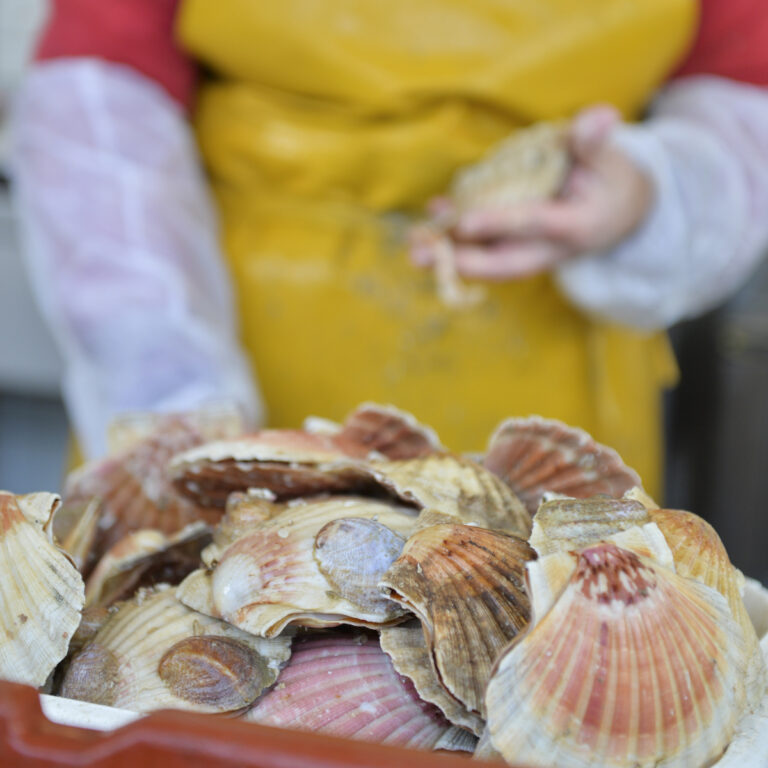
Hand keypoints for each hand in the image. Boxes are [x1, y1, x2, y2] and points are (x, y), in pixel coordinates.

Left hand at [410, 106, 653, 280]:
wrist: (618, 213)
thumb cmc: (610, 179)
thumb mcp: (607, 157)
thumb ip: (592, 141)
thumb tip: (599, 117)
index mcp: (577, 227)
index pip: (535, 224)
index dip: (501, 222)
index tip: (465, 222)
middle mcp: (550, 249)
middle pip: (504, 262)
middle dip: (462, 261)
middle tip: (422, 255)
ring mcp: (531, 253)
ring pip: (489, 261)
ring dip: (450, 257)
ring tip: (413, 248)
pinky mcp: (517, 249)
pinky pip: (483, 250)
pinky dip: (456, 240)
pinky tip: (428, 223)